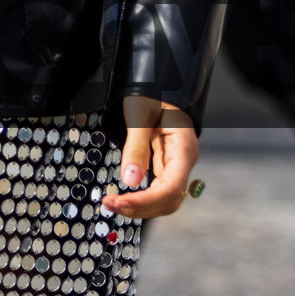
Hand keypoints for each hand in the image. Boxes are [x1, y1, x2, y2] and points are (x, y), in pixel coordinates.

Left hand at [104, 102, 199, 220]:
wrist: (156, 88)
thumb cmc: (151, 95)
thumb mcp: (140, 116)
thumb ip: (136, 148)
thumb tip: (131, 180)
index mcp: (184, 147)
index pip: (171, 187)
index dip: (147, 201)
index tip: (121, 202)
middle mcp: (184, 161)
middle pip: (169, 199)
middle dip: (140, 207)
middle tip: (109, 204)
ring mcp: (177, 166)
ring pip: (163, 200)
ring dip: (139, 207)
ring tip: (112, 203)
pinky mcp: (165, 168)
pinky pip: (156, 191)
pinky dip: (139, 198)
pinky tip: (122, 198)